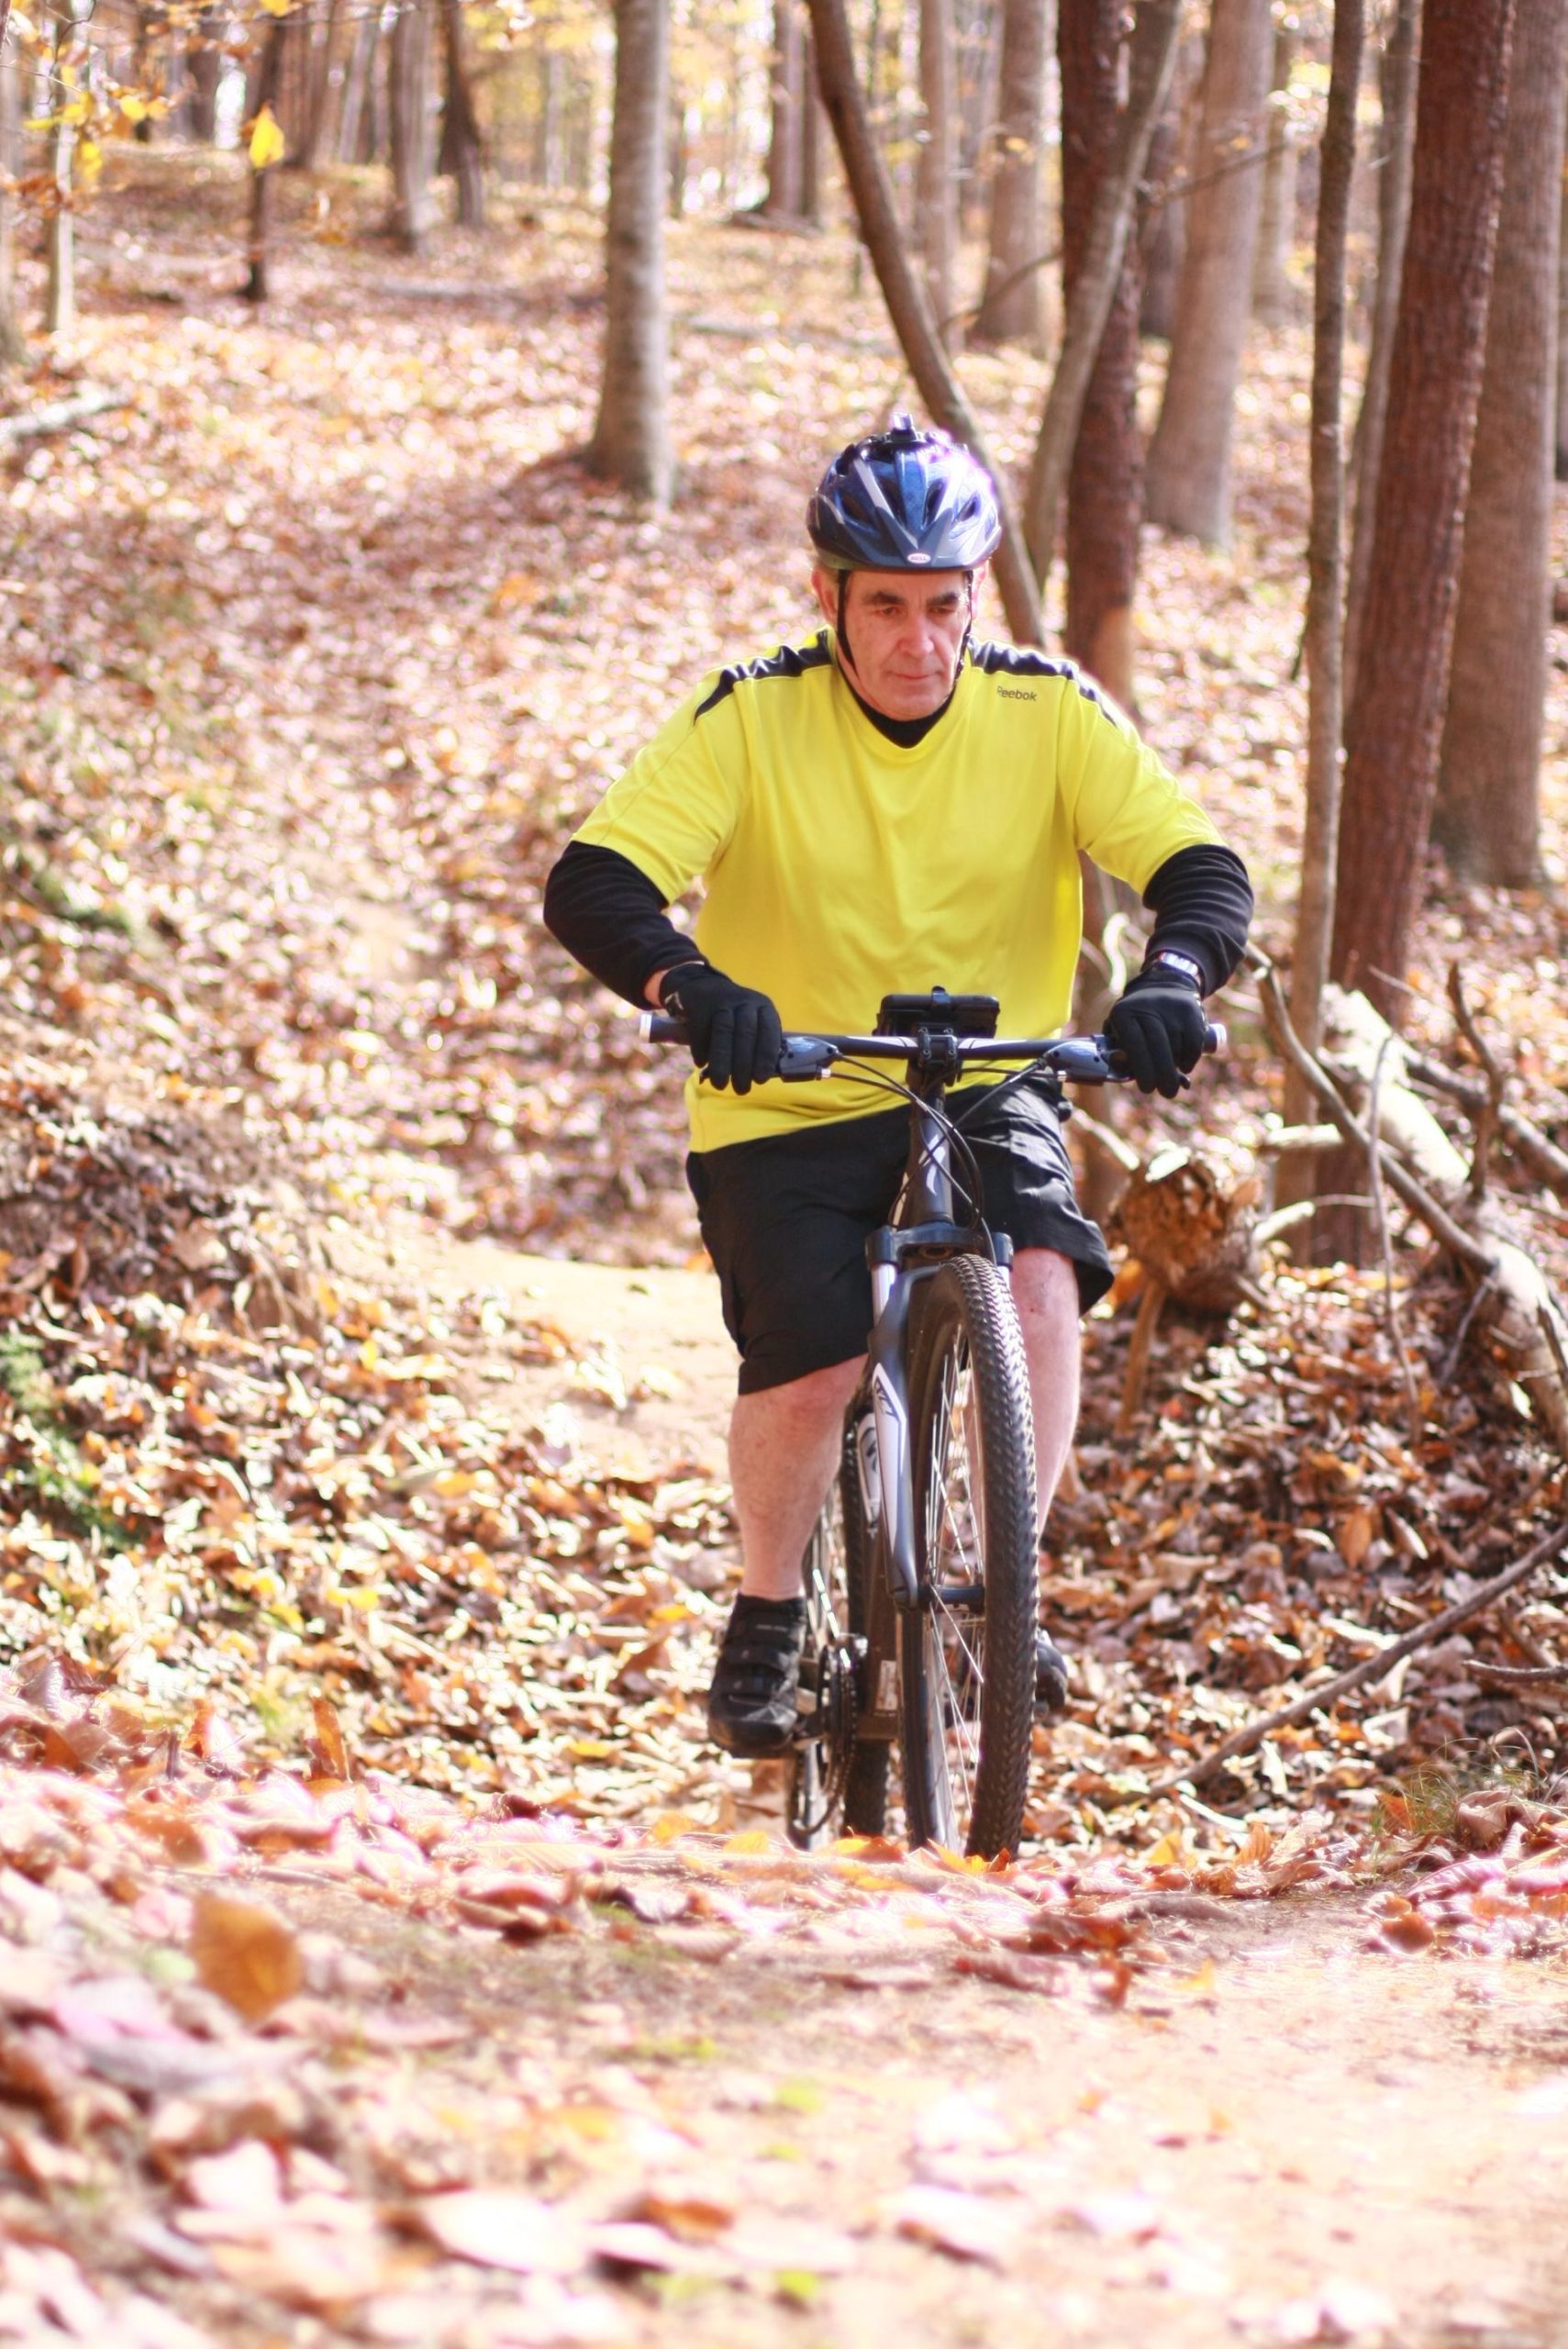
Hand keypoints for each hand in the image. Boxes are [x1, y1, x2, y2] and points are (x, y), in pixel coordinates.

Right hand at [658, 962, 783, 1095]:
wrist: (705, 987)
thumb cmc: (735, 1017)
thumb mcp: (753, 1023)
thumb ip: (758, 1045)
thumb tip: (760, 1077)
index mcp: (764, 1007)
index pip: (769, 1031)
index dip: (765, 1056)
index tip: (760, 1079)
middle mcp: (745, 1001)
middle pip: (746, 1034)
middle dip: (743, 1065)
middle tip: (741, 1090)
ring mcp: (722, 1000)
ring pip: (723, 1032)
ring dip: (722, 1061)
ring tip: (720, 1085)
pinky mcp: (700, 1003)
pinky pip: (701, 1029)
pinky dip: (701, 1050)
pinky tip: (701, 1065)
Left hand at [1103, 981, 1207, 1098]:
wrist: (1164, 987)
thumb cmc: (1136, 1021)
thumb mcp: (1120, 1030)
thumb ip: (1119, 1053)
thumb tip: (1125, 1072)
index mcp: (1123, 1013)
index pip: (1134, 1044)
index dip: (1142, 1069)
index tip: (1148, 1088)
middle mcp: (1147, 1007)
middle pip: (1158, 1046)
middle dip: (1163, 1074)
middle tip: (1168, 1093)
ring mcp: (1171, 1008)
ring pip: (1176, 1047)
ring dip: (1176, 1067)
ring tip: (1172, 1076)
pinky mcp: (1191, 1011)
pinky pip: (1193, 1043)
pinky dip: (1191, 1059)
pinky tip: (1185, 1066)